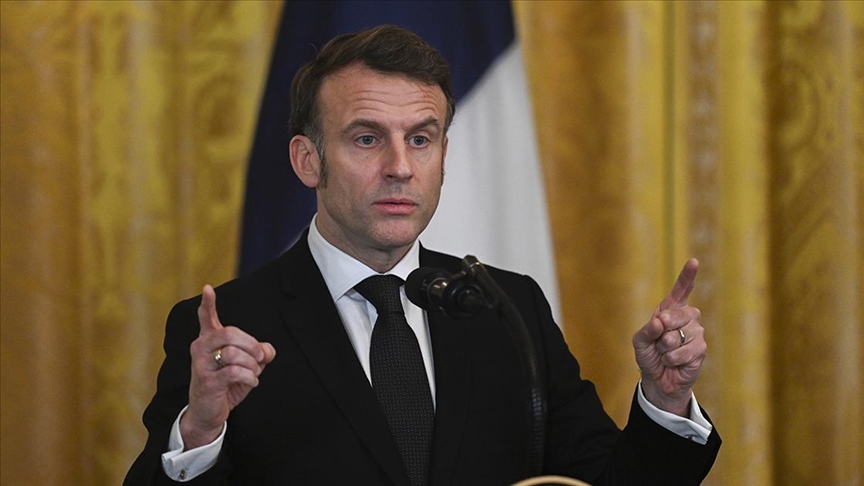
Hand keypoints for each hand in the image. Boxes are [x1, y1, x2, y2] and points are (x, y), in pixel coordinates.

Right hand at [181, 285, 276, 448]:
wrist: (209, 412)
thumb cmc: (227, 384)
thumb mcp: (247, 365)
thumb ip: (259, 353)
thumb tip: (267, 351)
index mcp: (209, 340)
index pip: (206, 317)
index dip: (208, 303)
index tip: (208, 289)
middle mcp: (201, 348)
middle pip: (230, 333)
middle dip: (252, 345)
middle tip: (261, 357)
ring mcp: (201, 365)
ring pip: (234, 353)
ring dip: (252, 365)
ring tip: (254, 374)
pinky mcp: (207, 381)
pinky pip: (234, 372)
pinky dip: (250, 377)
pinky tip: (251, 382)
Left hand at [632, 259, 705, 415]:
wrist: (658, 379)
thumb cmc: (649, 355)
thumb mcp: (640, 342)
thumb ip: (647, 330)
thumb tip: (659, 322)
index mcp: (670, 309)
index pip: (682, 290)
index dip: (687, 276)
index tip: (694, 262)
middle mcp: (687, 317)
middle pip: (677, 314)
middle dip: (664, 329)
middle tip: (659, 341)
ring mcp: (697, 332)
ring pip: (679, 336)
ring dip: (666, 349)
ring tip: (665, 354)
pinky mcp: (701, 349)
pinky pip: (686, 351)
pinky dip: (673, 359)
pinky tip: (673, 362)